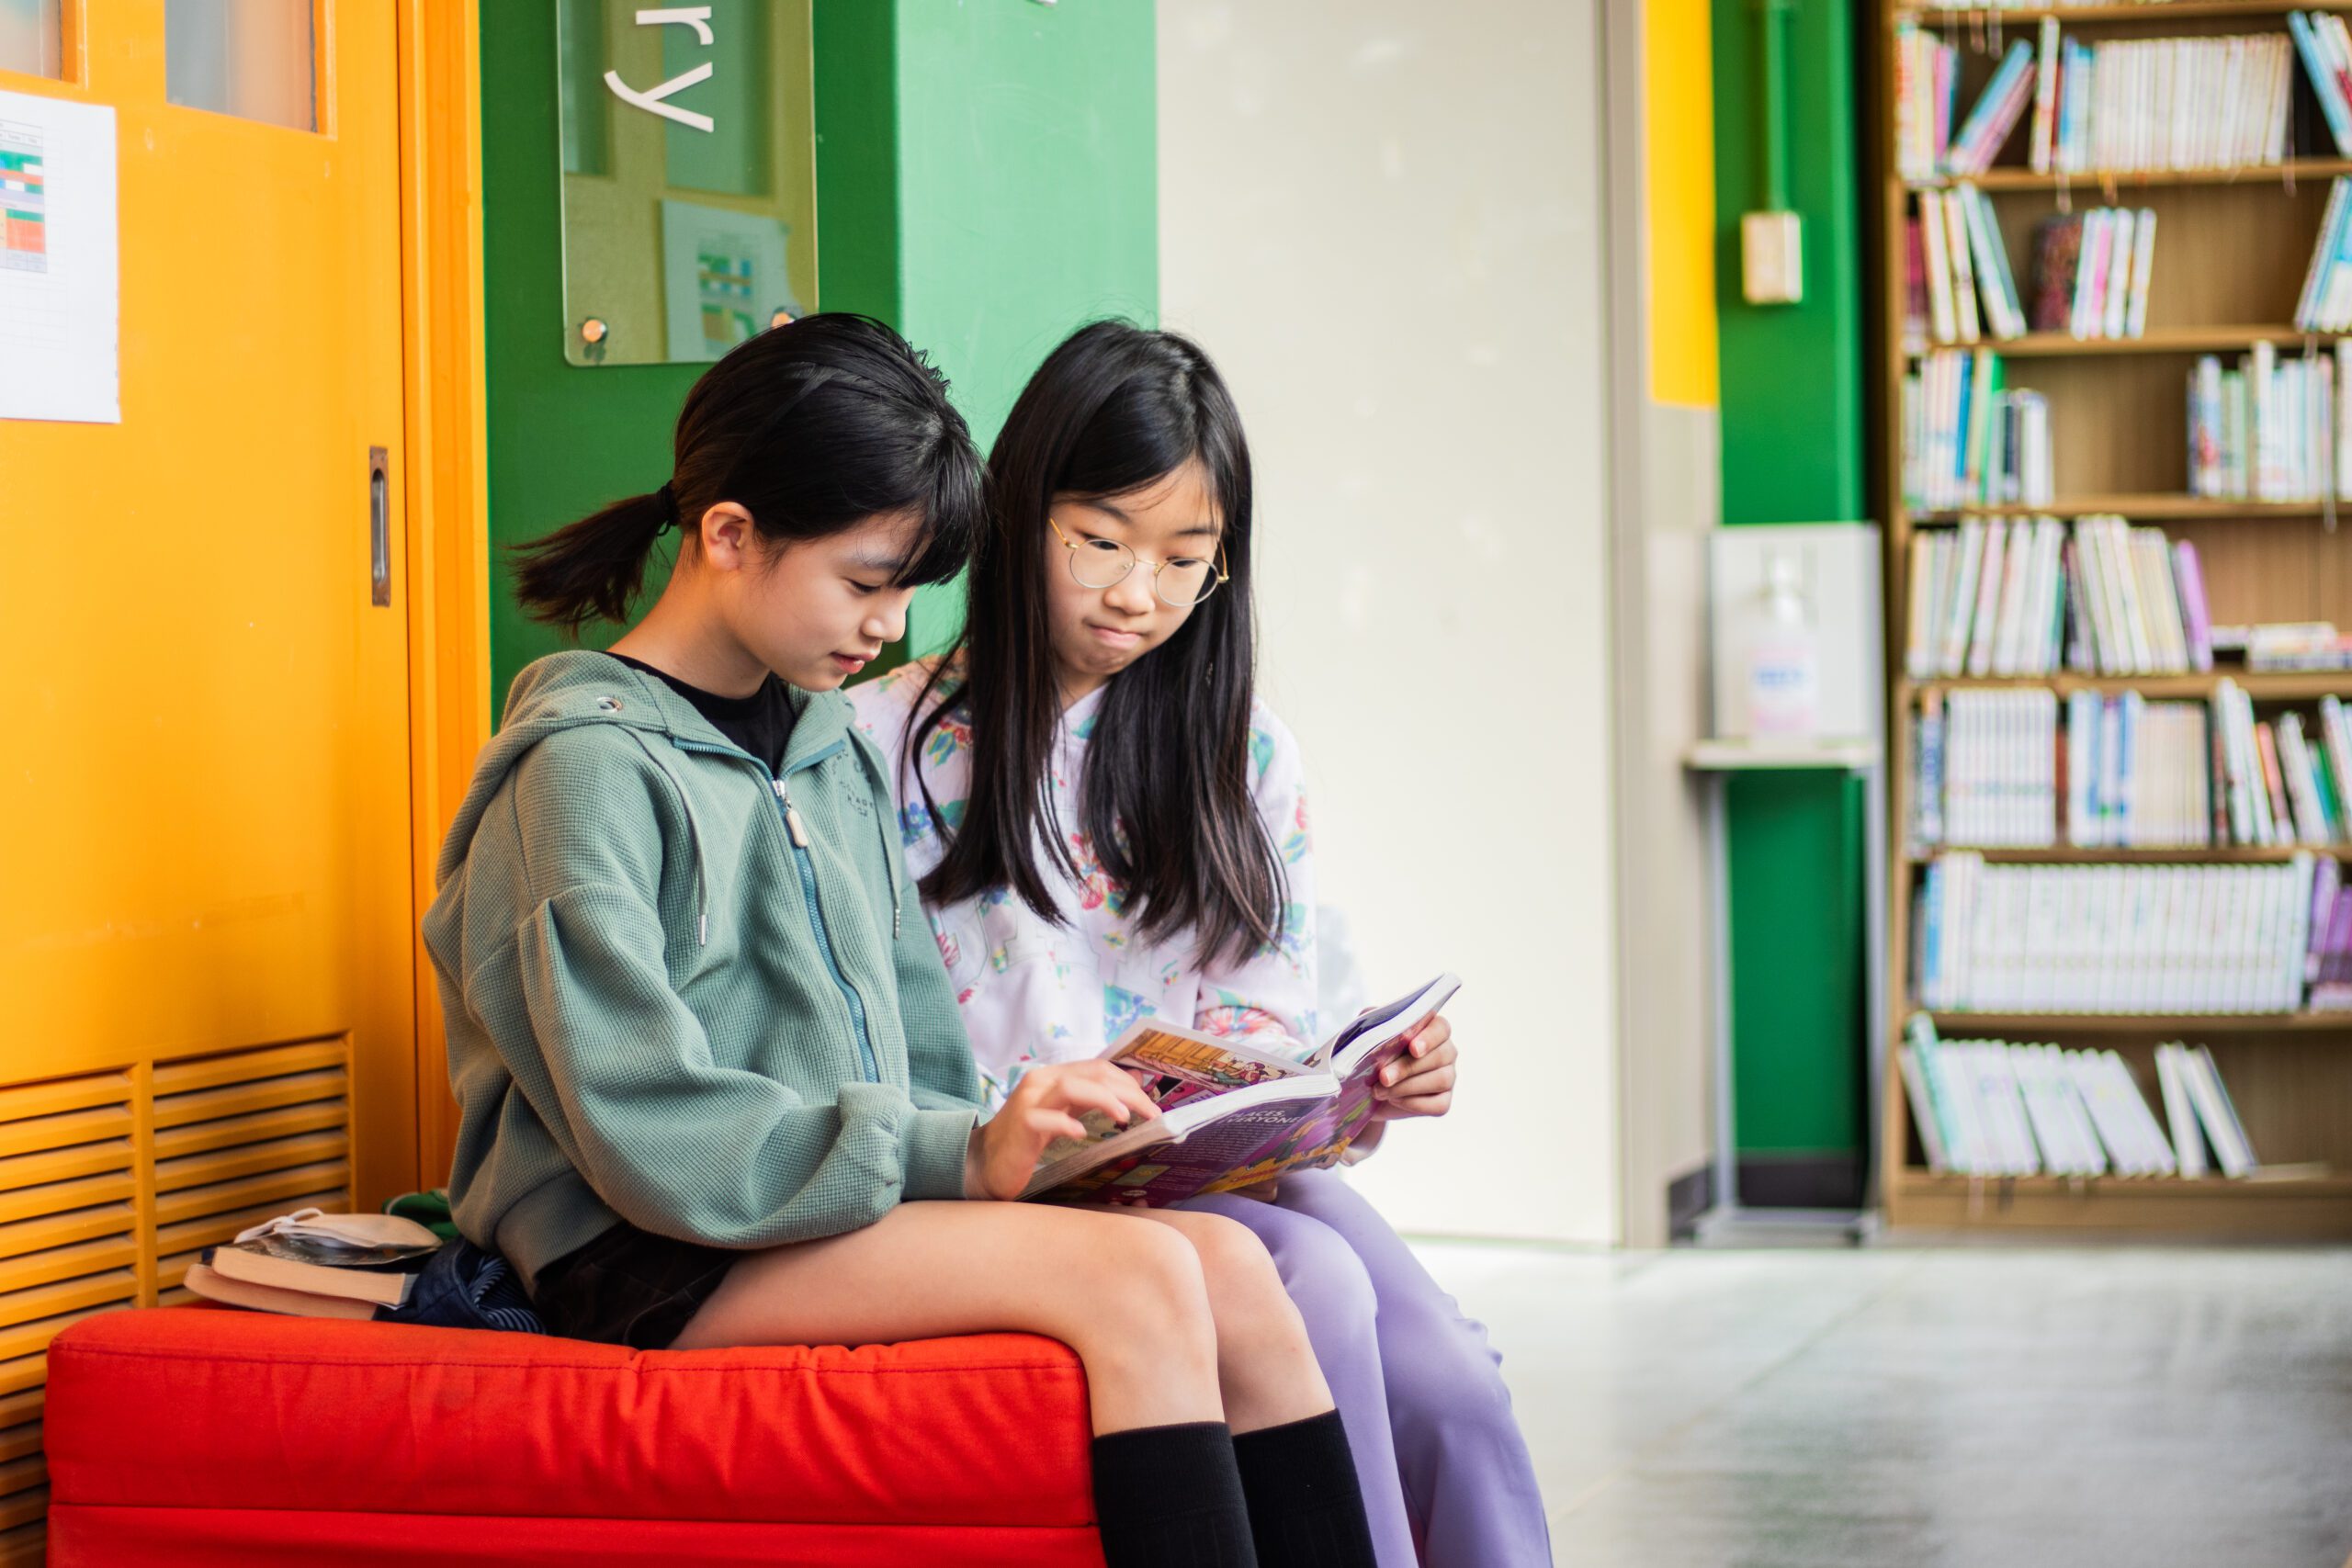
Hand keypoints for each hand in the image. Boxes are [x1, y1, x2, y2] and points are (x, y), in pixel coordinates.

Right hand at [963, 1061, 1161, 1200]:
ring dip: (1105, 1100)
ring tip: (1126, 1117)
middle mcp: (1040, 1082)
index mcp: (1053, 1077)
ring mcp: (1027, 1102)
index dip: (1128, 1083)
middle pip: (1092, 1075)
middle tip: (1151, 1113)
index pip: (1098, 1068)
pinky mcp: (1019, 1127)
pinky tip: (1081, 1135)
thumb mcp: (1063, 1114)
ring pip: (1071, 1087)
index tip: (1150, 1104)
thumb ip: (1091, 1099)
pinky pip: (1045, 1119)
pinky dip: (1066, 1124)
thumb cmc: (1026, 1141)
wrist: (985, 1164)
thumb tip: (1132, 1085)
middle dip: (1128, 1092)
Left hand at [1370, 1014, 1456, 1121]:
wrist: (1369, 1090)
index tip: (1412, 1048)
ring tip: (1380, 1090)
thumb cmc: (1373, 1056)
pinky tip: (1394, 1099)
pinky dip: (1414, 1103)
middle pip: (1440, 1056)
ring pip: (1441, 1080)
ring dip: (1407, 1087)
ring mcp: (1448, 1076)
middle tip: (1384, 1077)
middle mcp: (1446, 1051)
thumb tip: (1378, 1031)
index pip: (1441, 1028)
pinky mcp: (1443, 1101)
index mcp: (1432, 1029)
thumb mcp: (1370, 1037)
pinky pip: (1439, 1104)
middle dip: (1408, 1068)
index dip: (1429, 1038)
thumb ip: (1376, 1027)